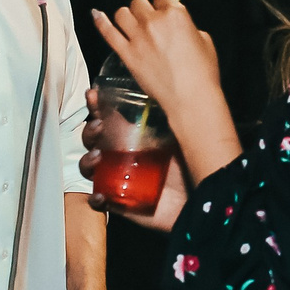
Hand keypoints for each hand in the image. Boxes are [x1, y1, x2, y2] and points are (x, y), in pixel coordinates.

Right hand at [79, 89, 191, 229]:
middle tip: (99, 125)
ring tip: (98, 157)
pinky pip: (99, 201)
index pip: (107, 118)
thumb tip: (164, 86)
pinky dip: (96, 198)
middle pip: (92, 140)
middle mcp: (121, 156)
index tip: (93, 94)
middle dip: (90, 131)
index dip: (96, 106)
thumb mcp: (179, 134)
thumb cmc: (192, 162)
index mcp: (131, 136)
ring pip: (89, 169)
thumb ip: (169, 114)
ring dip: (88, 161)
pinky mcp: (121, 202)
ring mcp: (118, 179)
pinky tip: (102, 195)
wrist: (202, 196)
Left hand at [91, 0, 241, 182]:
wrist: (190, 98)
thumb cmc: (202, 73)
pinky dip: (100, 22)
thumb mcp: (205, 41)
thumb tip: (181, 29)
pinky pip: (108, 32)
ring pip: (121, 13)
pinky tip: (96, 15)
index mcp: (176, 15)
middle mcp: (154, 22)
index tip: (163, 14)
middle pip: (139, 3)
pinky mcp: (127, 54)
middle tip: (147, 22)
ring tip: (129, 24)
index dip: (162, 7)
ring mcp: (138, 37)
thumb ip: (189, 29)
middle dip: (144, 11)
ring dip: (126, 16)